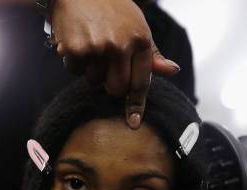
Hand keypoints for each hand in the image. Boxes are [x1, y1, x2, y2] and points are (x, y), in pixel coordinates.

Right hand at [50, 0, 179, 128]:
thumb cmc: (110, 7)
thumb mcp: (136, 25)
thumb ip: (151, 53)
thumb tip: (172, 70)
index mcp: (140, 39)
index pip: (141, 81)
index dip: (136, 104)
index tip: (134, 122)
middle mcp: (120, 45)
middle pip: (116, 89)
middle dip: (110, 84)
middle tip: (105, 66)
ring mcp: (97, 48)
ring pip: (93, 81)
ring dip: (91, 70)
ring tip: (90, 45)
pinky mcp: (75, 49)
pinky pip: (75, 71)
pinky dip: (74, 61)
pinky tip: (76, 42)